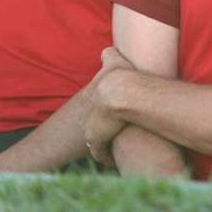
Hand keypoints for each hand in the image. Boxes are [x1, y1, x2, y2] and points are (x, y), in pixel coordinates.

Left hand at [81, 47, 137, 166]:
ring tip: (112, 149)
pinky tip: (113, 161)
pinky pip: (101, 153)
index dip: (96, 106)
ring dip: (102, 144)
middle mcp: (89, 110)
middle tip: (106, 131)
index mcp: (93, 94)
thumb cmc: (123, 76)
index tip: (101, 110)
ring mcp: (91, 127)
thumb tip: (106, 50)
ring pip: (94, 139)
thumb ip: (109, 55)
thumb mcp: (114, 62)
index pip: (91, 101)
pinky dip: (106, 157)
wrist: (120, 94)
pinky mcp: (97, 140)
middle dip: (96, 127)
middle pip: (89, 121)